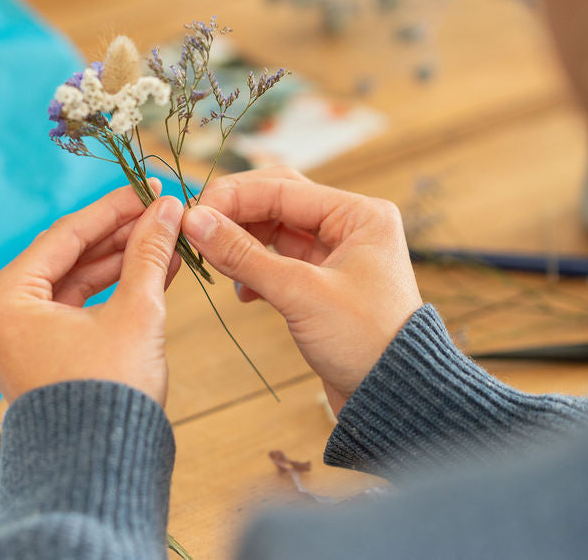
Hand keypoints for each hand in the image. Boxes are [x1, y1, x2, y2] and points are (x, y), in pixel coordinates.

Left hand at [0, 181, 182, 405]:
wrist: (100, 471)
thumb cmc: (108, 393)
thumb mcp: (135, 313)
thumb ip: (148, 254)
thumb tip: (168, 209)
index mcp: (3, 299)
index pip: (64, 236)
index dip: (113, 209)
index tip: (149, 189)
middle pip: (67, 258)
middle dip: (119, 236)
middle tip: (161, 212)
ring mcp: (16, 340)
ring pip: (73, 284)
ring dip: (120, 262)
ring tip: (165, 240)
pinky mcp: (37, 358)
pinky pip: (74, 311)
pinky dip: (110, 293)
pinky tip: (152, 271)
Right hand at [180, 167, 421, 411]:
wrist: (394, 398)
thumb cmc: (364, 341)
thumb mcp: (300, 293)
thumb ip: (244, 254)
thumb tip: (194, 221)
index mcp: (359, 214)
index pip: (283, 188)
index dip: (233, 197)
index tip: (192, 213)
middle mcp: (350, 226)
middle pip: (278, 202)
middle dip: (236, 215)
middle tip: (196, 228)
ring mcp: (336, 254)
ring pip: (274, 232)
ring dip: (242, 243)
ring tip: (215, 261)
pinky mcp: (322, 283)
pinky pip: (278, 261)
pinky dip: (255, 270)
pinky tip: (242, 293)